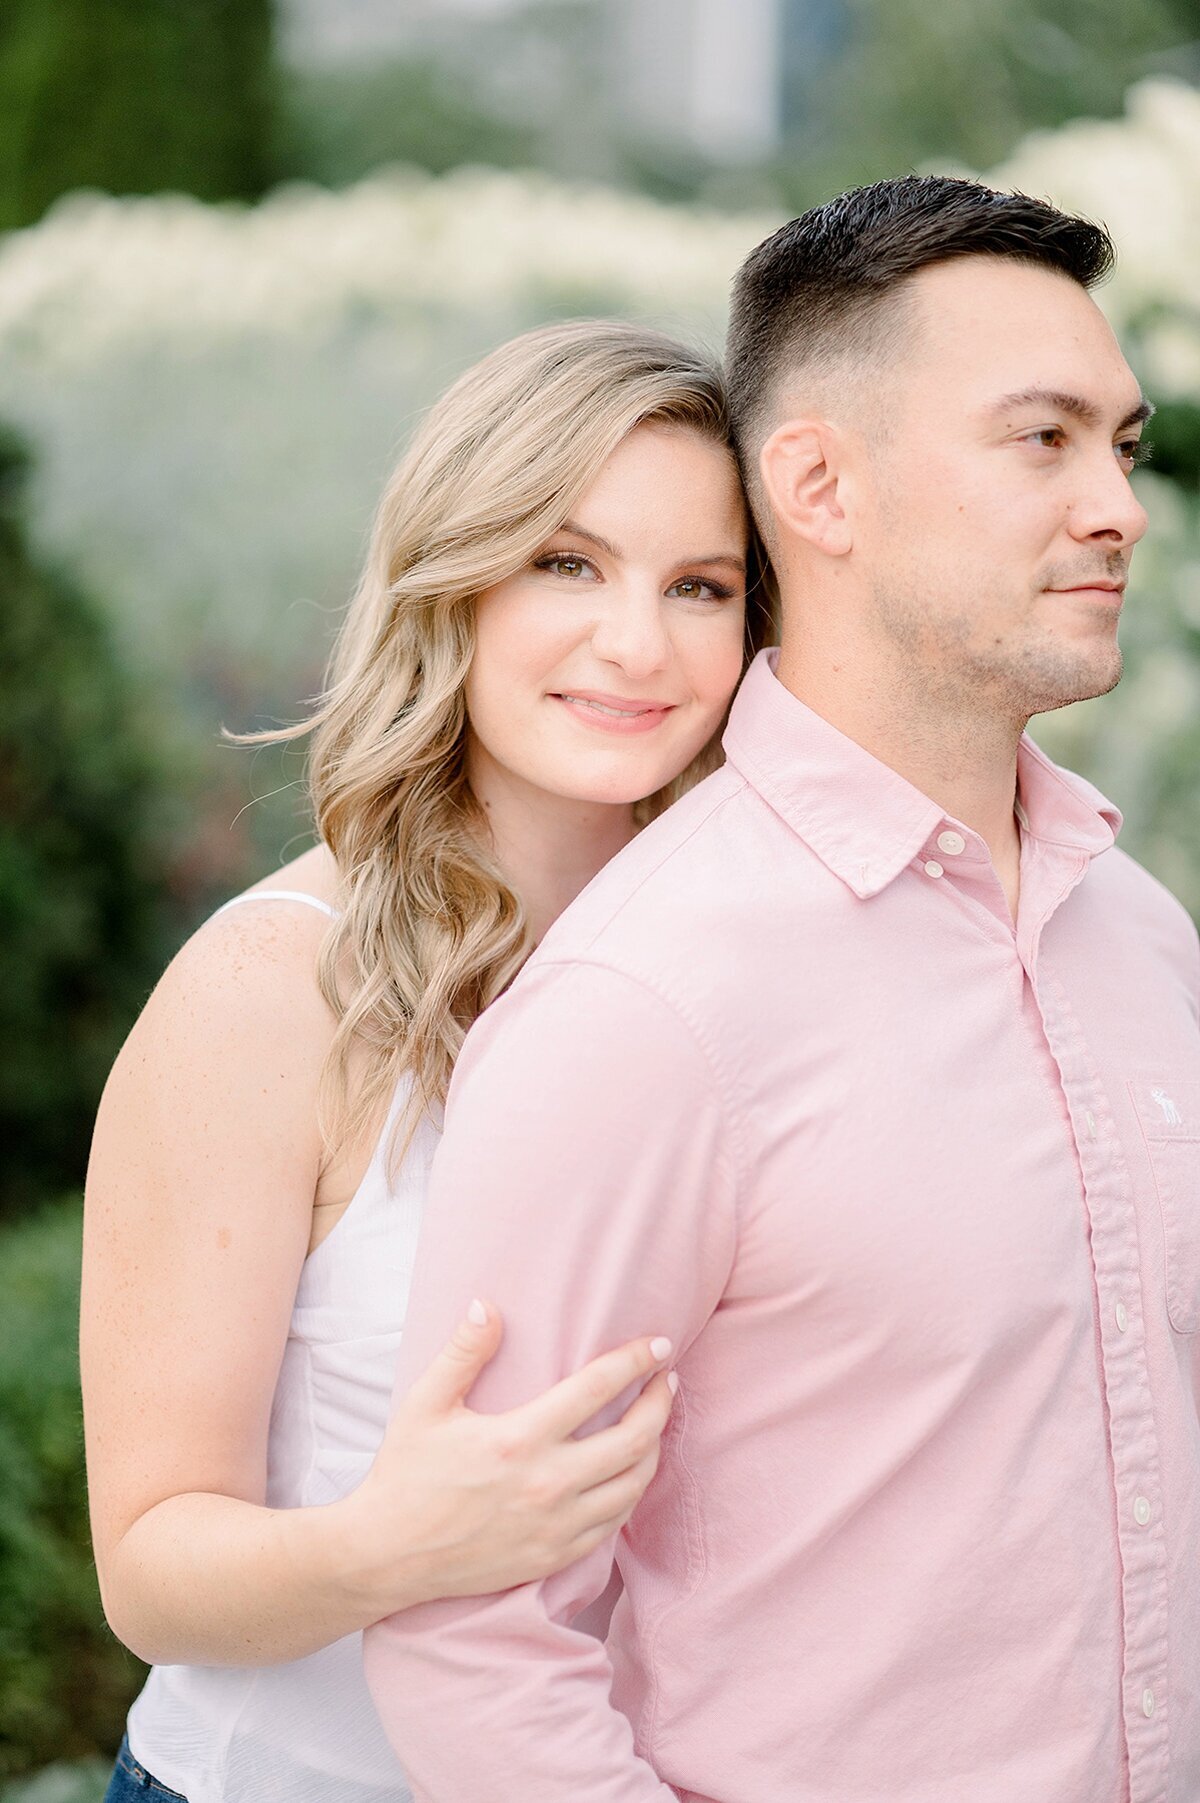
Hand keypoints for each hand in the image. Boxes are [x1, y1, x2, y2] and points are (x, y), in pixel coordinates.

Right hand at [339, 1303, 676, 1615]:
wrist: (389, 1556)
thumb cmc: (406, 1474)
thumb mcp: (424, 1405)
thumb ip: (462, 1353)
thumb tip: (487, 1305)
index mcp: (519, 1440)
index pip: (597, 1389)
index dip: (636, 1362)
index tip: (660, 1345)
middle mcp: (547, 1485)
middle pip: (633, 1439)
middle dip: (661, 1403)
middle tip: (668, 1379)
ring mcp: (555, 1527)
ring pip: (633, 1485)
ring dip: (654, 1448)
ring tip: (655, 1421)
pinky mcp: (554, 1557)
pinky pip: (613, 1524)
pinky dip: (631, 1492)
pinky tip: (630, 1471)